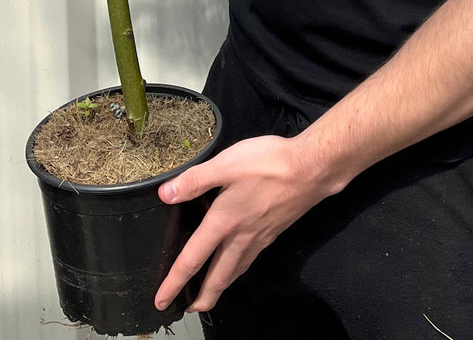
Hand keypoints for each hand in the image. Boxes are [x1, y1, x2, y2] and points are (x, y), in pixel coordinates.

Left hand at [153, 134, 331, 313]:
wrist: (311, 169)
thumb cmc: (268, 164)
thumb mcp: (226, 163)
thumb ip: (195, 180)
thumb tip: (165, 194)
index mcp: (223, 222)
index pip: (193, 259)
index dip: (175, 282)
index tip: (161, 301)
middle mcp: (240, 237)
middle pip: (218, 278)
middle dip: (202, 298)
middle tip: (188, 309)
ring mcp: (260, 238)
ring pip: (235, 272)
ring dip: (220, 287)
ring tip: (210, 294)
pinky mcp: (274, 232)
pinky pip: (250, 260)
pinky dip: (238, 271)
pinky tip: (239, 263)